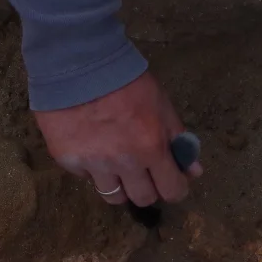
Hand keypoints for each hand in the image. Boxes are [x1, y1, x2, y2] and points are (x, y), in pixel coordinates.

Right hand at [34, 72, 202, 205]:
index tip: (172, 183)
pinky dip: (91, 168)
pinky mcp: (67, 160)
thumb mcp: (160, 104)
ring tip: (116, 165)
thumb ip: (177, 139)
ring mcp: (93, 164)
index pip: (171, 190)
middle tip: (143, 173)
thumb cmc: (125, 80)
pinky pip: (85, 177)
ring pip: (112, 196)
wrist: (77, 62)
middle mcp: (123, 162)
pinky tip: (91, 146)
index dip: (175, 189)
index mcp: (151, 148)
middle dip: (148, 189)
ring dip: (119, 184)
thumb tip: (194, 171)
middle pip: (142, 199)